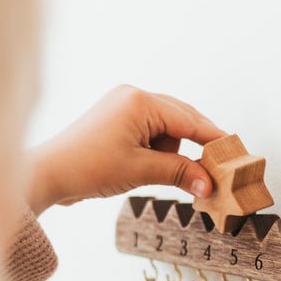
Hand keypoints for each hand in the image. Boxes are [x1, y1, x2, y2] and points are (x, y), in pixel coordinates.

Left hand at [26, 85, 226, 214]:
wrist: (47, 174)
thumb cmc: (86, 167)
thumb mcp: (141, 171)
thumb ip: (179, 174)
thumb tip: (209, 184)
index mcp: (140, 101)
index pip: (189, 120)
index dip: (213, 139)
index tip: (234, 154)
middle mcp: (132, 96)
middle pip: (181, 119)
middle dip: (196, 146)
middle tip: (216, 169)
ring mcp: (123, 105)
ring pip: (167, 128)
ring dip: (173, 152)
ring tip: (166, 174)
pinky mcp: (116, 119)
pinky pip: (150, 132)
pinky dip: (158, 151)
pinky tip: (154, 167)